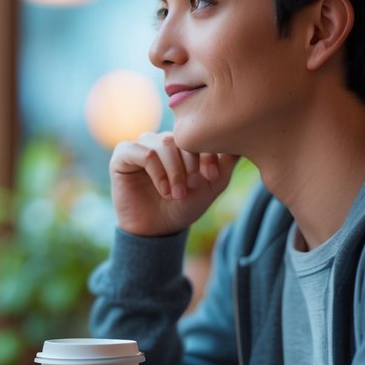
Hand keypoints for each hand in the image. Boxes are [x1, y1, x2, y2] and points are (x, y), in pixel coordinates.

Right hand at [110, 132, 237, 236]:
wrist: (157, 229)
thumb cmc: (184, 206)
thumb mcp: (212, 185)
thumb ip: (226, 162)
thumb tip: (241, 140)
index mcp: (182, 142)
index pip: (198, 134)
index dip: (207, 153)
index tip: (212, 177)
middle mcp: (161, 139)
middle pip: (180, 138)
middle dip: (190, 164)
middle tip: (192, 187)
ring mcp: (141, 145)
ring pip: (162, 143)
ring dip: (173, 170)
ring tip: (176, 193)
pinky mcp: (123, 155)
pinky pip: (142, 151)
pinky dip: (156, 171)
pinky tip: (163, 190)